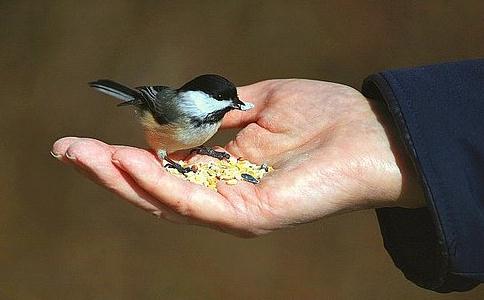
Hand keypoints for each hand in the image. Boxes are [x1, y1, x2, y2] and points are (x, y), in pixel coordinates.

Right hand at [51, 79, 424, 236]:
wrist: (373, 133)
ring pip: (166, 200)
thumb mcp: (260, 101)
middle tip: (67, 150)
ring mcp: (235, 208)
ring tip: (84, 156)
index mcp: (226, 167)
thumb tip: (175, 112)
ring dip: (122, 179)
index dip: (128, 153)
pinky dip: (160, 185)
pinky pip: (195, 202)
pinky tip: (129, 164)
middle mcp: (225, 192)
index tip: (95, 135)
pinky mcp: (250, 215)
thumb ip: (218, 111)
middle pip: (156, 189)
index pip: (166, 167)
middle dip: (109, 171)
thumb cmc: (323, 116)